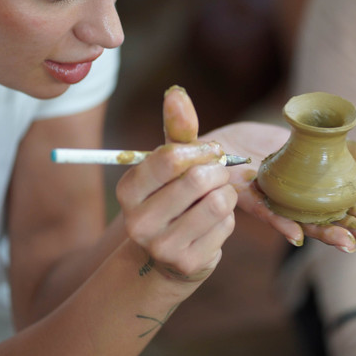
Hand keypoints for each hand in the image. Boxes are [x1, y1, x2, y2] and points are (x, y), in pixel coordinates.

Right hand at [117, 86, 235, 282]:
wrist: (169, 256)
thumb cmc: (173, 197)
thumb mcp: (171, 165)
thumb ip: (177, 129)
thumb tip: (176, 92)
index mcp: (128, 190)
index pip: (170, 158)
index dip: (200, 151)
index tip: (210, 152)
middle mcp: (138, 221)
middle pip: (198, 180)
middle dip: (218, 173)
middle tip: (217, 176)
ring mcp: (162, 246)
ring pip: (217, 203)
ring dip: (226, 195)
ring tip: (216, 197)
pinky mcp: (188, 263)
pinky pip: (226, 227)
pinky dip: (228, 219)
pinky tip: (214, 223)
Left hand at [205, 122, 355, 253]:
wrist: (218, 146)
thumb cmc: (260, 147)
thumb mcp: (304, 143)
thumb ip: (336, 150)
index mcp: (312, 191)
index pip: (345, 209)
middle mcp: (297, 202)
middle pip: (331, 221)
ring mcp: (277, 203)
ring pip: (305, 224)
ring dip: (327, 234)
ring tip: (349, 245)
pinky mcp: (251, 199)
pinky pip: (268, 214)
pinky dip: (283, 225)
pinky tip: (296, 237)